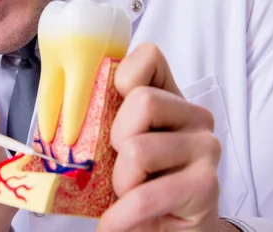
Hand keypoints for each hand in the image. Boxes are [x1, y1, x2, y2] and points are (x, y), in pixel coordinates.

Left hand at [98, 43, 229, 231]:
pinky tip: (114, 222)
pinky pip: (146, 194)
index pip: (148, 57)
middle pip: (142, 102)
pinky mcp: (206, 185)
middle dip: (115, 139)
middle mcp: (194, 116)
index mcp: (170, 98)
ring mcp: (205, 148)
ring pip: (139, 149)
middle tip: (116, 165)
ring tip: (125, 194)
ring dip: (119, 182)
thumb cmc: (140, 184)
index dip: (120, 77)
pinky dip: (121, 214)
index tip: (107, 109)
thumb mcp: (118, 146)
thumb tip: (65, 105)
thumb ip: (106, 119)